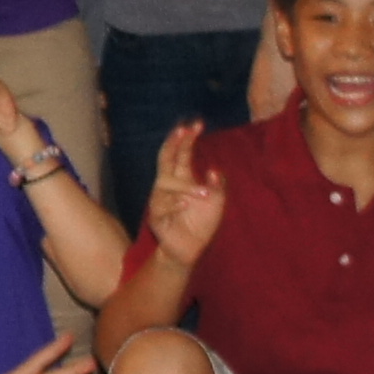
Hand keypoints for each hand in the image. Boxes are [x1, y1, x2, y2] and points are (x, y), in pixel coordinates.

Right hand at [142, 121, 224, 265]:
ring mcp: (160, 200)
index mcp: (182, 178)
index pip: (180, 154)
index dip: (186, 139)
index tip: (197, 125)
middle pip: (165, 159)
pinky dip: (175, 203)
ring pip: (166, 184)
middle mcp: (168, 185)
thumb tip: (213, 170)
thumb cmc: (201, 222)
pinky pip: (161, 205)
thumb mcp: (216, 202)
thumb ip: (217, 186)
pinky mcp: (156, 216)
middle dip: (173, 143)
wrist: (191, 248)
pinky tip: (186, 205)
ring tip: (203, 194)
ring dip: (186, 187)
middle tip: (184, 130)